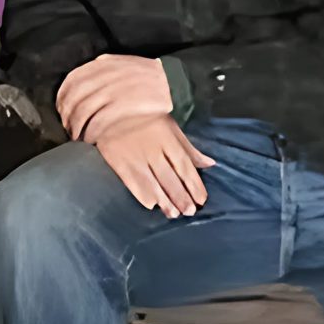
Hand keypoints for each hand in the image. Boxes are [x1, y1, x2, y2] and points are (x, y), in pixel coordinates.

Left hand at [58, 54, 174, 141]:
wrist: (176, 83)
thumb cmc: (149, 78)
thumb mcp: (123, 65)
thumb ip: (103, 71)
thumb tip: (79, 85)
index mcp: (104, 64)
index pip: (72, 81)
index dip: (63, 99)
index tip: (62, 112)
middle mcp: (105, 75)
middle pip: (75, 98)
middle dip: (68, 116)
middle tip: (68, 129)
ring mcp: (114, 90)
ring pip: (83, 111)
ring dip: (77, 127)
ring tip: (78, 137)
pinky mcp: (124, 106)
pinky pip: (99, 121)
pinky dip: (91, 132)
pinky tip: (90, 139)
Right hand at [90, 115, 216, 218]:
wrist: (113, 109)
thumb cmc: (146, 118)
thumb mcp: (171, 128)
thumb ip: (189, 149)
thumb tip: (210, 164)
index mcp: (168, 140)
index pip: (185, 167)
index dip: (194, 185)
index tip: (201, 200)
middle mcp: (153, 151)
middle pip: (170, 179)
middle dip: (181, 197)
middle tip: (189, 212)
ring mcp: (135, 157)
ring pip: (153, 184)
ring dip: (165, 201)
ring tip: (173, 214)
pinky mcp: (119, 162)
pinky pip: (133, 182)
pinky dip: (143, 194)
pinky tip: (151, 204)